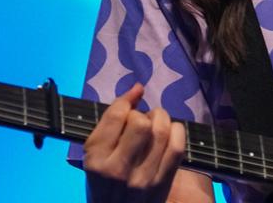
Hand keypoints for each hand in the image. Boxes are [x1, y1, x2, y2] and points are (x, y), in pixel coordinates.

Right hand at [83, 83, 187, 202]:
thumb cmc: (103, 182)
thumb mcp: (95, 154)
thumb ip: (111, 121)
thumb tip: (138, 88)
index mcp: (95, 159)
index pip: (117, 115)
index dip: (127, 101)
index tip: (131, 102)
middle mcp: (117, 169)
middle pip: (141, 122)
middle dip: (144, 113)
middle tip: (142, 120)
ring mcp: (142, 179)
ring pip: (162, 131)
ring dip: (162, 119)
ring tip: (156, 124)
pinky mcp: (162, 183)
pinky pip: (177, 147)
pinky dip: (177, 132)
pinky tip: (170, 132)